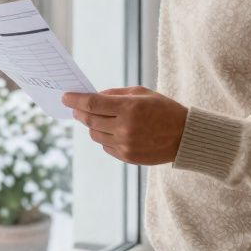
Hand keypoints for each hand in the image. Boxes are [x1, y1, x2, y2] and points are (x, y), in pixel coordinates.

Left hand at [61, 86, 188, 165]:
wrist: (184, 137)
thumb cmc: (164, 109)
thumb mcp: (142, 93)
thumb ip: (116, 94)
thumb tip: (93, 96)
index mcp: (129, 108)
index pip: (92, 104)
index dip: (75, 100)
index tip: (65, 97)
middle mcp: (125, 127)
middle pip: (90, 120)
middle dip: (79, 112)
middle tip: (74, 108)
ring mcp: (125, 144)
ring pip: (95, 135)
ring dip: (92, 126)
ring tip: (98, 119)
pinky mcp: (127, 157)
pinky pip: (105, 147)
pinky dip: (104, 138)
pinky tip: (113, 131)